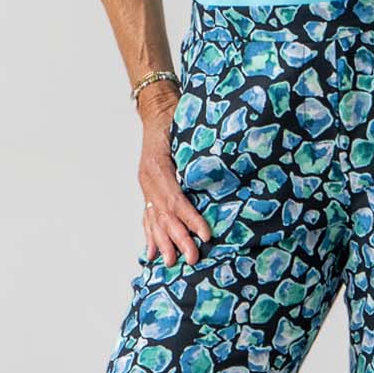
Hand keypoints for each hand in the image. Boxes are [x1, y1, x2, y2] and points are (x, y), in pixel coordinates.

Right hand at [137, 79, 213, 265]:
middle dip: (179, 238)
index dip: (191, 219)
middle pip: (164, 214)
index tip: (206, 234)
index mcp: (158, 165)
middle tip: (193, 258)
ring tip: (171, 263)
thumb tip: (228, 168)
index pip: (176, 199)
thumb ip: (200, 152)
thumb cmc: (177, 117)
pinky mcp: (147, 189)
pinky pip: (147, 216)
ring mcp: (145, 185)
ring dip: (163, 242)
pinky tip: (152, 252)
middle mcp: (148, 178)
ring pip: (153, 219)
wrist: (157, 109)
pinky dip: (150, 235)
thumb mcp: (189, 130)